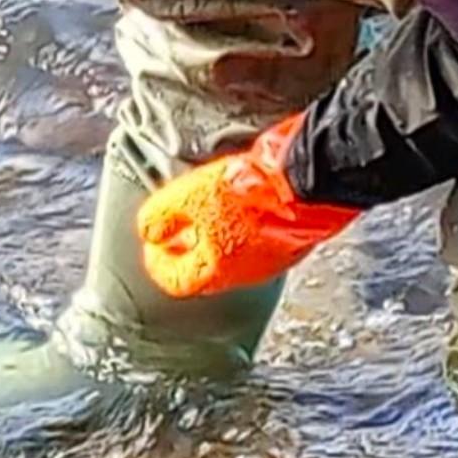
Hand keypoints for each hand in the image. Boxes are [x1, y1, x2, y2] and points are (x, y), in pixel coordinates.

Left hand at [137, 114, 359, 296]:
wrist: (308, 177)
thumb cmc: (249, 190)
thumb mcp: (188, 196)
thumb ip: (160, 217)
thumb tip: (148, 231)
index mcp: (216, 271)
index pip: (175, 280)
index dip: (157, 261)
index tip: (154, 241)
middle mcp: (246, 275)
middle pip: (205, 271)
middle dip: (187, 249)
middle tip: (179, 227)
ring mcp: (274, 260)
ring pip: (234, 257)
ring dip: (216, 238)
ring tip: (208, 212)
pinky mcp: (294, 241)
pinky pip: (259, 243)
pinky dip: (243, 230)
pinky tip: (241, 205)